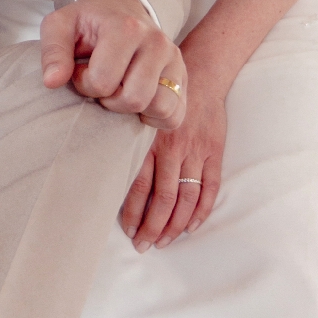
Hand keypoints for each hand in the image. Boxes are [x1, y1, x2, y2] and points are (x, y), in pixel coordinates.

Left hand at [40, 0, 185, 129]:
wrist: (120, 9)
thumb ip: (52, 51)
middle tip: (101, 83)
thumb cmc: (88, 22)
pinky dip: (155, 116)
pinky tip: (138, 100)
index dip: (84, 84)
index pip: (103, 81)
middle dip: (109, 99)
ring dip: (133, 109)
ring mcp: (174, 59)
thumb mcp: (60, 25)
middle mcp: (156, 41)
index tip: (81, 70)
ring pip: (160, 108)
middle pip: (134, 98)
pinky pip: (175, 115)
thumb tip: (51, 82)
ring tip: (120, 90)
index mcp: (126, 27)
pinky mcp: (182, 77)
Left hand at [120, 85, 225, 250]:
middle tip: (143, 245)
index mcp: (149, 138)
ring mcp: (195, 151)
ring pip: (186, 198)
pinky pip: (209, 188)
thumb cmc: (162, 93)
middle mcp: (172, 147)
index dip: (134, 212)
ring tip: (164, 241)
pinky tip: (191, 226)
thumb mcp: (138, 109)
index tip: (128, 231)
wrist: (201, 72)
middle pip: (163, 198)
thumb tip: (103, 164)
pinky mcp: (214, 152)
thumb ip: (126, 135)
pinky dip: (202, 211)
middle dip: (153, 227)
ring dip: (175, 225)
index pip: (139, 185)